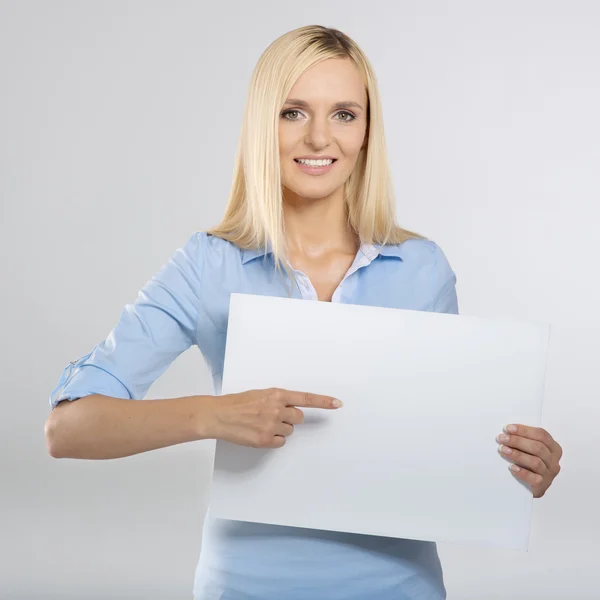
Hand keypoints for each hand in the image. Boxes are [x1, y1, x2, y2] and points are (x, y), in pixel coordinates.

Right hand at [212, 388, 342, 448]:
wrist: (219, 415)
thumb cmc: (237, 403)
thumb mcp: (260, 394)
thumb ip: (277, 400)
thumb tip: (290, 409)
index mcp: (276, 394)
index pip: (305, 398)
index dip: (323, 401)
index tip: (337, 404)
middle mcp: (276, 409)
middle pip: (298, 418)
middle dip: (290, 418)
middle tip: (274, 416)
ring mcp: (271, 425)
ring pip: (289, 431)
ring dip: (280, 429)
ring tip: (261, 424)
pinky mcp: (265, 439)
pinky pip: (280, 442)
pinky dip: (273, 440)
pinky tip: (260, 433)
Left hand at [496, 424, 562, 497]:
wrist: (528, 486)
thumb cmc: (528, 463)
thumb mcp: (529, 449)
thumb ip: (524, 440)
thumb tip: (507, 431)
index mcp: (553, 448)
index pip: (542, 435)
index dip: (524, 430)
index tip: (508, 428)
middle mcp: (553, 461)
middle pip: (538, 447)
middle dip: (518, 441)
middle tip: (502, 438)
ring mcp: (549, 474)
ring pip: (535, 462)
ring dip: (517, 454)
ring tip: (503, 450)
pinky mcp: (542, 486)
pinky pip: (533, 479)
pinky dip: (522, 472)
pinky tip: (511, 467)